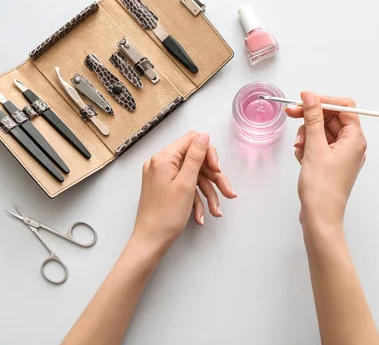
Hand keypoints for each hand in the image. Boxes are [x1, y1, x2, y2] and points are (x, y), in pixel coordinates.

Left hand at [132, 131, 236, 246]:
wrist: (150, 242)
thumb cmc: (165, 216)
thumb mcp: (186, 183)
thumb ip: (196, 156)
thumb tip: (204, 134)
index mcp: (163, 158)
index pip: (192, 141)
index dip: (208, 153)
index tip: (217, 170)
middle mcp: (161, 163)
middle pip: (196, 161)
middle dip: (213, 179)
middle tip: (228, 193)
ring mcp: (163, 176)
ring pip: (194, 177)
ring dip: (208, 194)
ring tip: (216, 211)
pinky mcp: (166, 188)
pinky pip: (186, 187)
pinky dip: (196, 200)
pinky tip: (201, 216)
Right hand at [286, 92, 366, 232]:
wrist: (320, 217)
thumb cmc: (322, 188)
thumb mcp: (314, 147)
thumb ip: (312, 119)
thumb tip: (311, 97)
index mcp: (355, 139)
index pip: (343, 107)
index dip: (323, 101)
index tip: (304, 99)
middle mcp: (351, 145)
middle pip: (331, 118)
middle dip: (311, 119)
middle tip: (291, 115)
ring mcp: (341, 155)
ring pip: (322, 131)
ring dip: (307, 134)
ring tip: (300, 147)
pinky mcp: (331, 163)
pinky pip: (318, 145)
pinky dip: (308, 147)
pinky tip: (301, 157)